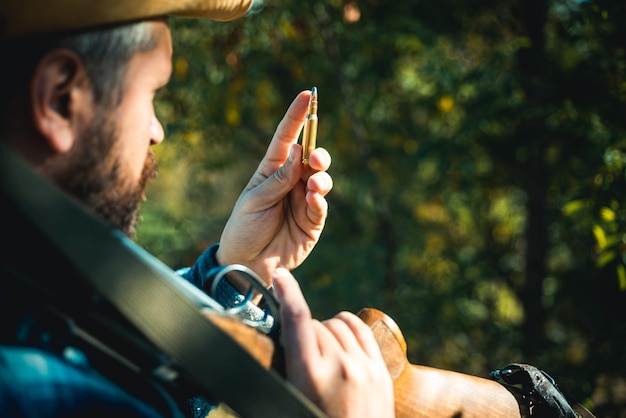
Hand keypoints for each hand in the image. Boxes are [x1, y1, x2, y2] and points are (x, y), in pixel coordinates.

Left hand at [216, 90, 331, 284]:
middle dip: (318, 155)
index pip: (287, 138)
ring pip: (322, 181)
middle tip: (316, 159)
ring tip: (313, 186)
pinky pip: (321, 208)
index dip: (297, 117)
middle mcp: (291, 182)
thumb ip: (279, 179)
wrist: (246, 263)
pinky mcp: (312, 223)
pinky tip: (313, 200)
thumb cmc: (244, 228)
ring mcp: (303, 202)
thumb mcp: (255, 200)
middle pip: (311, 159)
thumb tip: (297, 151)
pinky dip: (319, 202)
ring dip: (321, 180)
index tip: (308, 94)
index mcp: (273, 170)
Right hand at [272, 268, 394, 417]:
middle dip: (303, 333)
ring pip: (337, 324)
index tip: (280, 277)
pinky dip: (346, 330)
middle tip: (300, 357)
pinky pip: (359, 330)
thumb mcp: (290, 399)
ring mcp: (363, 367)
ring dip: (325, 332)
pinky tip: (340, 343)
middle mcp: (339, 365)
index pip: (297, 319)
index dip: (286, 293)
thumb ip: (286, 369)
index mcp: (310, 375)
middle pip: (315, 323)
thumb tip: (280, 342)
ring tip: (321, 357)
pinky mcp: (380, 371)